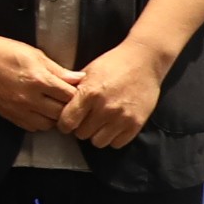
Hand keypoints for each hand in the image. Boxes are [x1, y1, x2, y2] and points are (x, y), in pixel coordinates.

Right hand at [0, 30, 80, 132]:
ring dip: (53, 117)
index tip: (76, 91)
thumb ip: (59, 71)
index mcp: (39, 80)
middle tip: (66, 101)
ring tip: (52, 106)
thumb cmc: (6, 51)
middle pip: (60, 113)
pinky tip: (37, 110)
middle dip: (67, 107)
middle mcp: (29, 98)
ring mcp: (18, 109)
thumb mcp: (36, 55)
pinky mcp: (8, 114)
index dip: (76, 94)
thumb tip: (80, 78)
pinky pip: (30, 127)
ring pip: (47, 124)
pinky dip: (38, 121)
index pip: (70, 96)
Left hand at [56, 34, 176, 147]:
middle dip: (81, 127)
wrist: (144, 60)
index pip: (67, 122)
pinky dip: (113, 137)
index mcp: (90, 93)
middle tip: (86, 119)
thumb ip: (74, 90)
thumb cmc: (114, 63)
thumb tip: (59, 104)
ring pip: (98, 142)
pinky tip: (113, 126)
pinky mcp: (136, 123)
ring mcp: (122, 118)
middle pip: (82, 134)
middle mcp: (105, 108)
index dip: (64, 124)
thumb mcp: (88, 72)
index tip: (67, 122)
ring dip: (97, 134)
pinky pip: (117, 143)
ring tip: (100, 123)